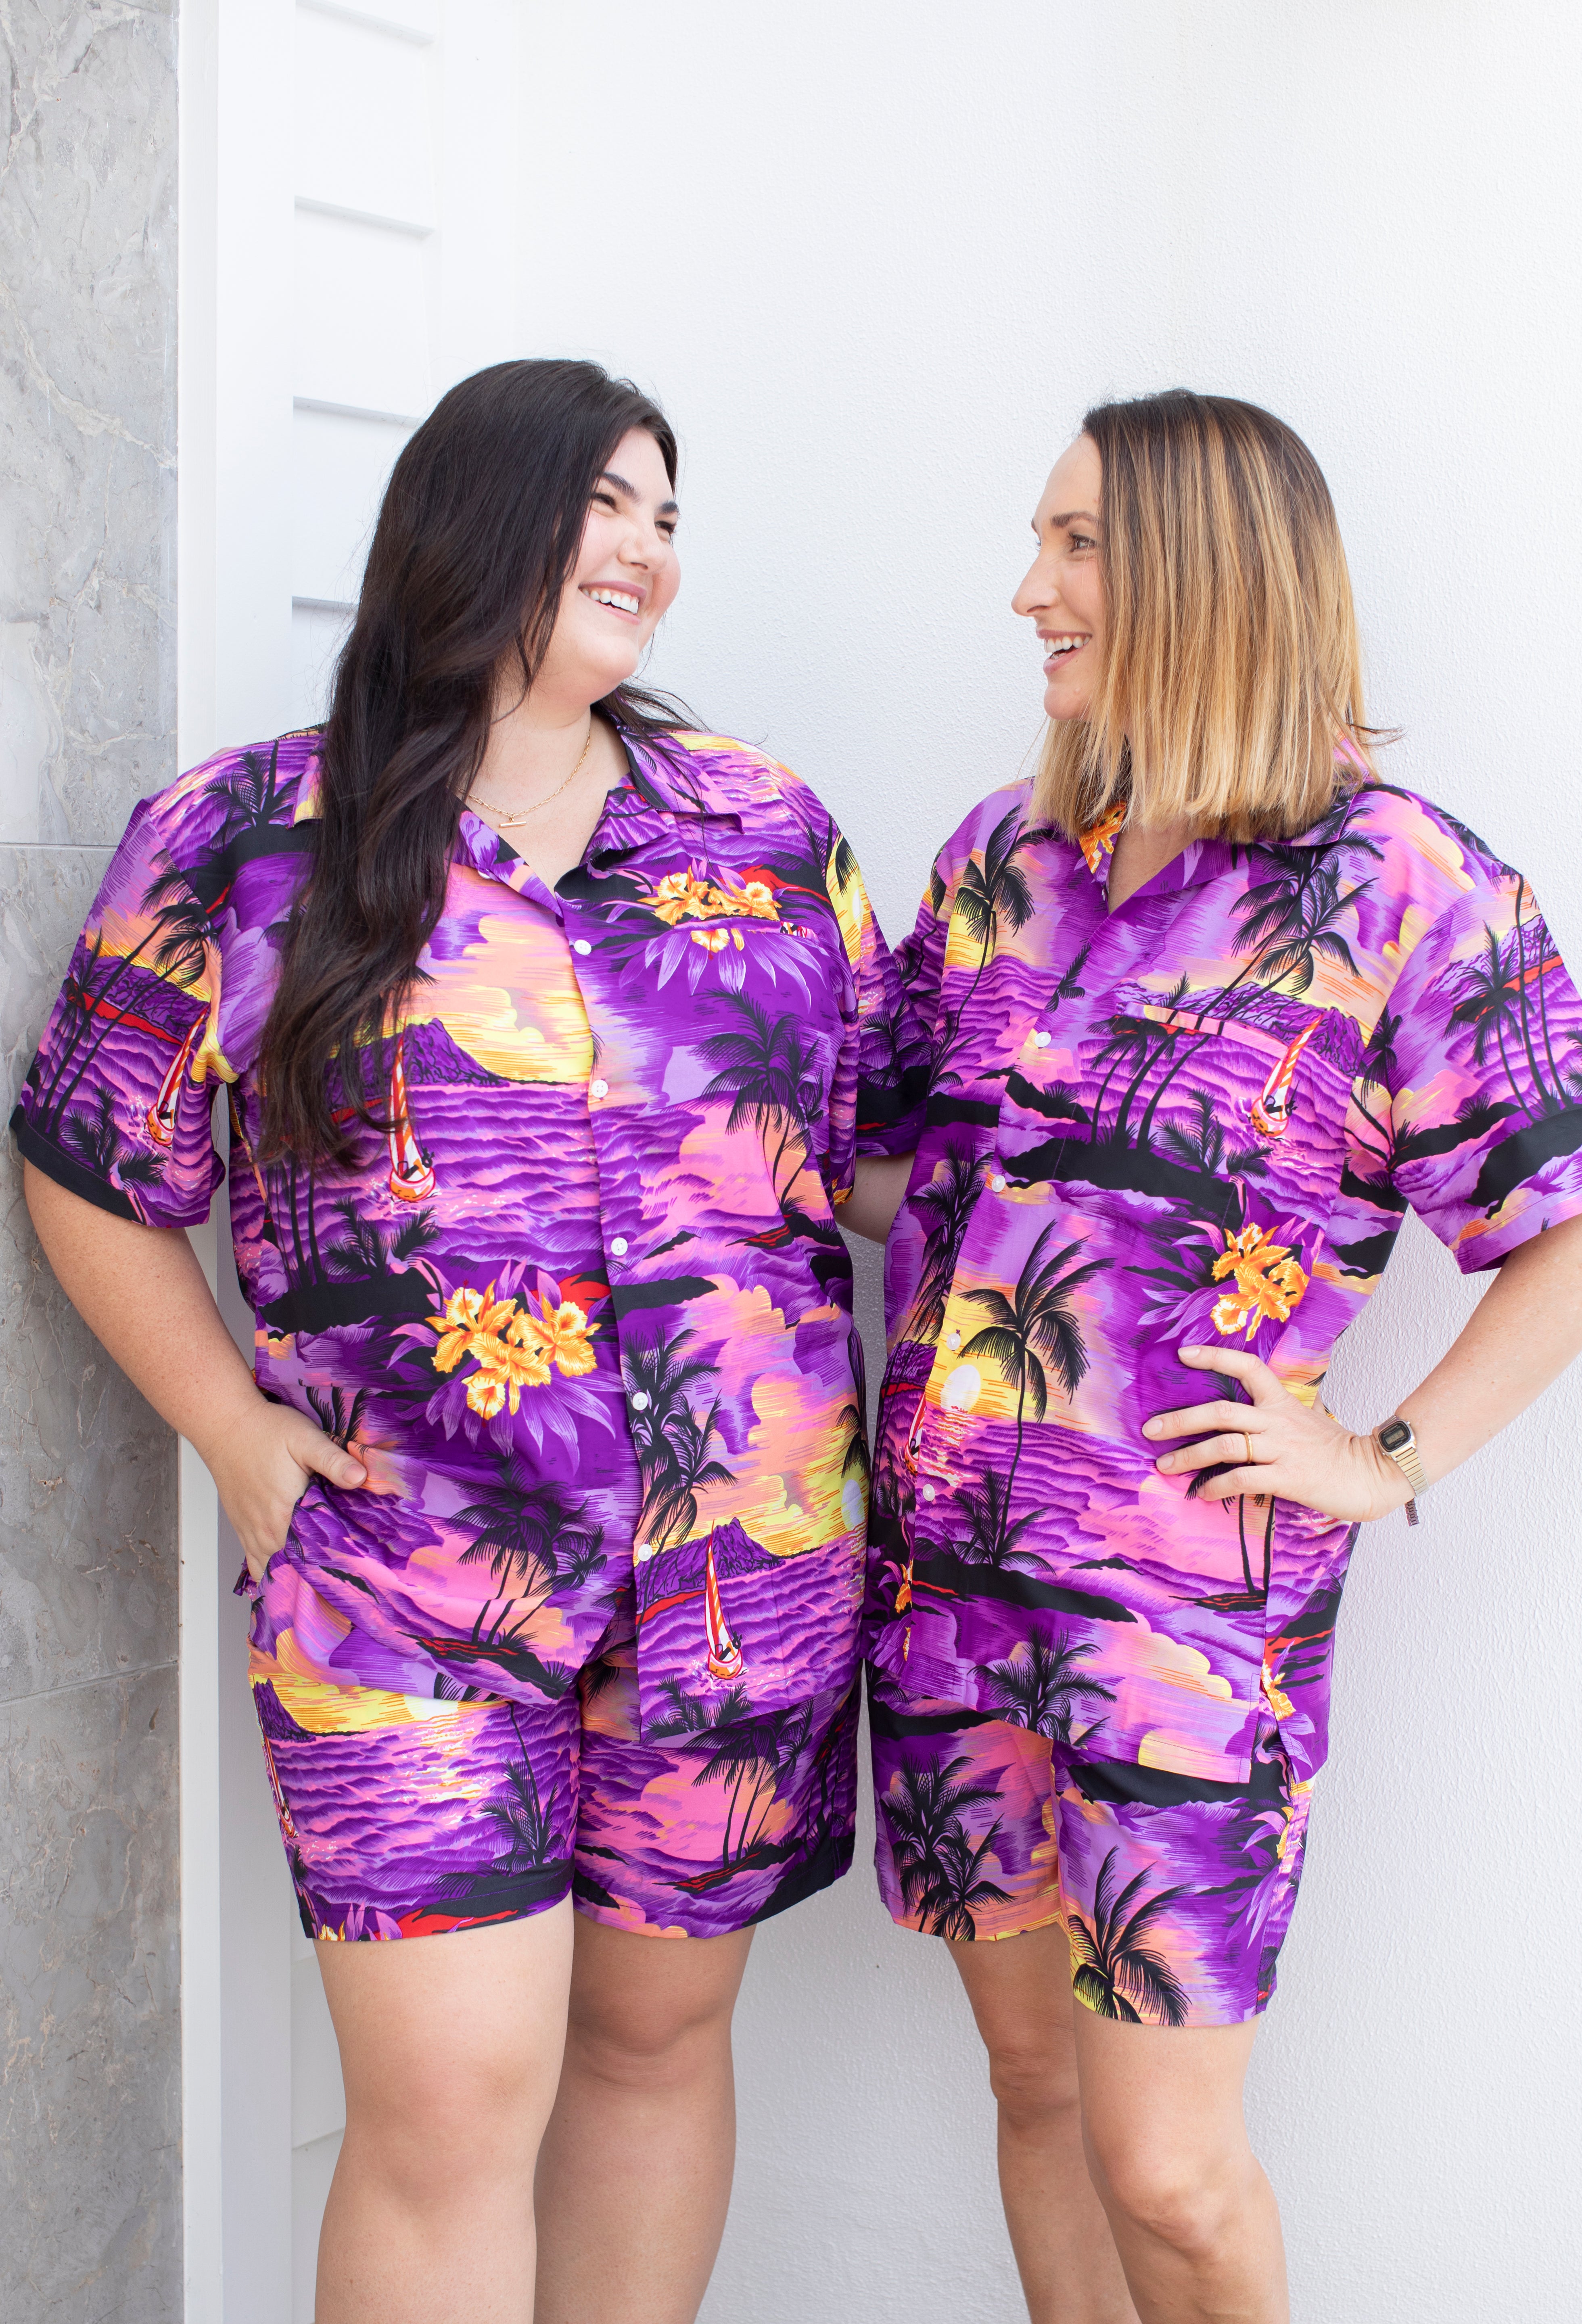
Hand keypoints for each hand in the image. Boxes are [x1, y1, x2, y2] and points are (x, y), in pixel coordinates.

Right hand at [199, 1396, 367, 1582]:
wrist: (226, 1426)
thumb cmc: (266, 1431)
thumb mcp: (306, 1438)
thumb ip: (334, 1461)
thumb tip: (361, 1478)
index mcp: (285, 1514)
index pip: (315, 1555)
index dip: (338, 1562)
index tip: (358, 1567)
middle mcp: (266, 1531)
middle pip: (296, 1568)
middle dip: (320, 1572)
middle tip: (345, 1575)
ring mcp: (251, 1533)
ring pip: (275, 1570)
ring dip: (296, 1574)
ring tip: (320, 1580)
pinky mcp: (242, 1529)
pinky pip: (257, 1564)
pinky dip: (273, 1571)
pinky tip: (289, 1572)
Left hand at [1142, 1346, 1413, 1524]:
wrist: (1372, 1473)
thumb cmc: (1334, 1450)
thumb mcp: (1304, 1421)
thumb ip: (1273, 1417)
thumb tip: (1238, 1423)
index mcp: (1282, 1402)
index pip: (1247, 1367)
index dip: (1215, 1357)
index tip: (1183, 1354)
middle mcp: (1278, 1421)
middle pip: (1221, 1411)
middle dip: (1180, 1420)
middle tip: (1151, 1429)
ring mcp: (1282, 1448)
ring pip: (1225, 1445)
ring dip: (1190, 1456)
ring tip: (1166, 1466)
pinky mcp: (1287, 1477)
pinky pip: (1242, 1479)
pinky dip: (1216, 1486)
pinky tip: (1201, 1493)